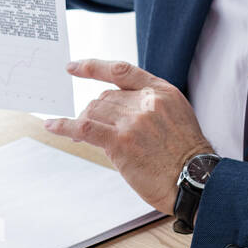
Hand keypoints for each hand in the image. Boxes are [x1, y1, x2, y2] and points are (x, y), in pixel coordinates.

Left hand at [44, 59, 213, 214]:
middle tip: (88, 128)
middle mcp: (146, 101)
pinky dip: (64, 126)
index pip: (121, 71)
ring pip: (93, 112)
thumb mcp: (175, 116)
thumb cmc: (185, 156)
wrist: (195, 180)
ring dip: (83, 123)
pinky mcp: (120, 141)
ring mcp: (132, 120)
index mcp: (161, 92)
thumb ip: (148, 106)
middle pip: (103, 97)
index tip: (75, 67)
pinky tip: (52, 126)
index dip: (94, 67)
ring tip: (80, 136)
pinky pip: (83, 128)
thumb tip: (114, 108)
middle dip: (93, 112)